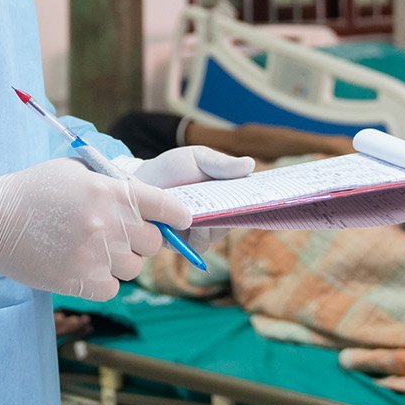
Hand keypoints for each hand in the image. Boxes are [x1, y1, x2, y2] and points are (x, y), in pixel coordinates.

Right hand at [0, 159, 193, 300]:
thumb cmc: (34, 190)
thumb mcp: (76, 172)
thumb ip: (111, 184)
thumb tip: (145, 200)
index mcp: (110, 191)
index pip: (165, 206)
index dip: (177, 215)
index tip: (181, 220)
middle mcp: (108, 223)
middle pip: (152, 242)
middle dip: (140, 239)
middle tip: (118, 235)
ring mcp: (96, 255)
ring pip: (133, 268)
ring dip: (120, 262)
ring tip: (93, 250)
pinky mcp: (81, 281)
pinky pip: (112, 288)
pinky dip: (102, 281)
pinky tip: (82, 266)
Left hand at [131, 145, 253, 249]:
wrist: (140, 182)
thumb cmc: (172, 168)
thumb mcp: (197, 158)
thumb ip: (222, 164)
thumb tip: (251, 164)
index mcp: (226, 193)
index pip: (250, 201)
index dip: (258, 201)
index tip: (264, 198)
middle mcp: (218, 214)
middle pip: (236, 220)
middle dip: (230, 214)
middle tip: (222, 204)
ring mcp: (202, 230)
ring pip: (217, 235)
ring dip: (209, 225)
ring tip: (195, 212)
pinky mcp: (185, 243)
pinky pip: (199, 246)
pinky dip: (194, 235)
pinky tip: (183, 223)